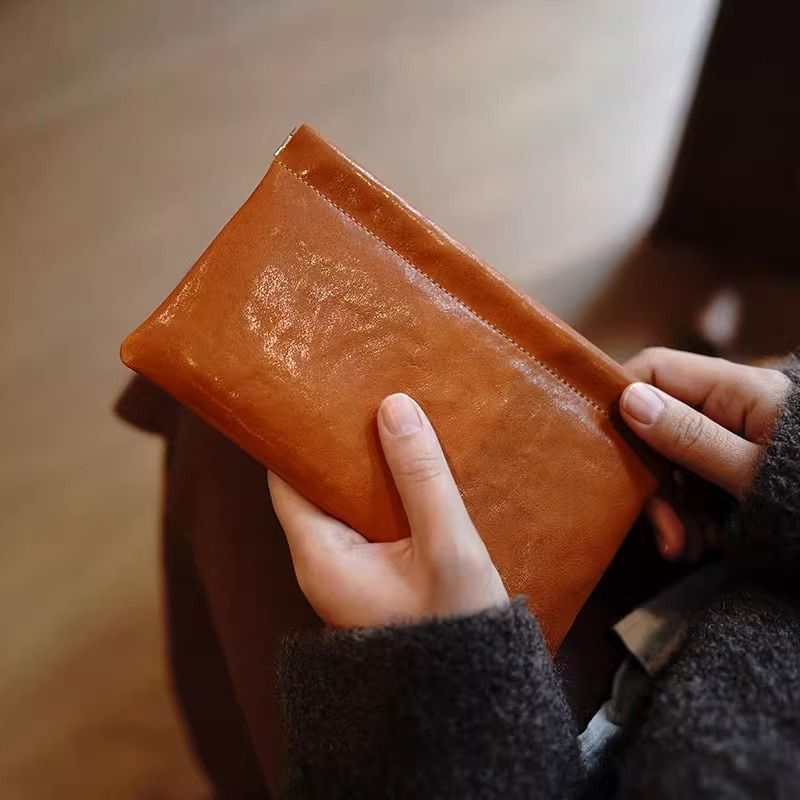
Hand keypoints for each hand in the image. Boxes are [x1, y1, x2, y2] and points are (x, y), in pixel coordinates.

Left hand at [268, 393, 507, 627]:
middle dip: (343, 445)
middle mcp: (323, 567)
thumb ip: (422, 477)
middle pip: (317, 488)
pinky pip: (371, 524)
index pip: (286, 480)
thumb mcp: (447, 547)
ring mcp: (349, 576)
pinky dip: (387, 495)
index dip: (299, 435)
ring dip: (370, 469)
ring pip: (347, 505)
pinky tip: (416, 470)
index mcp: (320, 558)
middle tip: (371, 396)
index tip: (323, 392)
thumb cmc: (458, 630)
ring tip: (397, 422)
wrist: (476, 709)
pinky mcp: (376, 580)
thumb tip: (394, 407)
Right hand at [619, 347, 791, 559]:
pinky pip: (697, 483)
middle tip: (666, 536)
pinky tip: (704, 545)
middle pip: (658, 425)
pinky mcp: (738, 467)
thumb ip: (691, 437)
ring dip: (672, 508)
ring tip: (690, 550)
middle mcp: (728, 407)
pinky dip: (693, 515)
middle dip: (653, 482)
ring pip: (674, 461)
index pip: (653, 370)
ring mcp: (733, 438)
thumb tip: (628, 401)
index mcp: (733, 390)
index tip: (604, 447)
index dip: (620, 398)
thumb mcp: (754, 473)